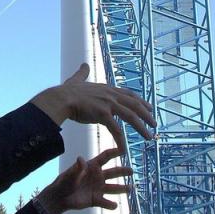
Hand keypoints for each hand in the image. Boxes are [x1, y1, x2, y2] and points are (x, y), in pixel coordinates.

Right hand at [31, 63, 155, 151]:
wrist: (60, 99)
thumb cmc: (66, 91)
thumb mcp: (78, 79)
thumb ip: (83, 73)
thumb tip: (84, 64)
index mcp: (107, 88)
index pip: (129, 94)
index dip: (140, 101)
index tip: (149, 107)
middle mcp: (110, 94)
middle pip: (134, 104)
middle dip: (147, 114)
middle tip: (155, 123)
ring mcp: (107, 104)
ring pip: (130, 116)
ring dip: (141, 127)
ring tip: (149, 137)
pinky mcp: (102, 114)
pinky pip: (116, 130)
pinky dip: (122, 140)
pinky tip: (125, 149)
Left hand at [38, 148, 132, 213]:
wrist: (60, 198)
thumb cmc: (64, 182)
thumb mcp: (70, 174)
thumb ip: (77, 168)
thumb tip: (80, 158)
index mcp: (92, 166)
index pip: (105, 157)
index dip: (114, 152)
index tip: (123, 149)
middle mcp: (98, 176)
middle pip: (113, 172)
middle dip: (123, 171)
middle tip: (132, 171)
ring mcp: (98, 188)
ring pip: (113, 188)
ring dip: (122, 188)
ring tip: (131, 188)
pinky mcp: (96, 200)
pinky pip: (106, 202)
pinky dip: (110, 205)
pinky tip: (115, 205)